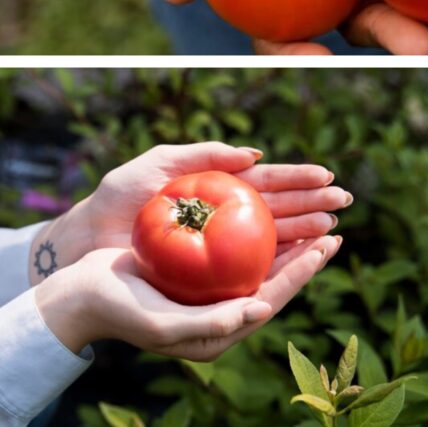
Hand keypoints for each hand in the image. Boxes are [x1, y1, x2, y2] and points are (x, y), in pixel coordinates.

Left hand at [29, 142, 350, 282]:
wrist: (84, 244)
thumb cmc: (114, 202)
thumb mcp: (152, 167)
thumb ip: (199, 154)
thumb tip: (254, 153)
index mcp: (216, 185)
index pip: (267, 179)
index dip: (298, 178)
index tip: (326, 176)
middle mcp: (224, 215)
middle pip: (279, 207)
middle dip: (314, 205)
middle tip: (343, 204)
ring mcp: (220, 245)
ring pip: (272, 236)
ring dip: (305, 233)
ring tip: (331, 231)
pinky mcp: (211, 273)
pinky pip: (250, 266)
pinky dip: (278, 262)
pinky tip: (300, 259)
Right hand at [35, 237, 339, 358]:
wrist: (77, 297)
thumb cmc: (118, 309)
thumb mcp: (163, 323)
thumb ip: (213, 323)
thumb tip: (263, 308)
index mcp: (220, 334)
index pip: (273, 298)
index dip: (304, 272)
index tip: (327, 244)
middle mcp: (221, 317)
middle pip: (275, 281)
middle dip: (306, 256)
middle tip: (334, 228)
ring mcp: (210, 297)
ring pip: (260, 266)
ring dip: (288, 243)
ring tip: (315, 220)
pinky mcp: (198, 278)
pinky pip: (235, 254)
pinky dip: (255, 234)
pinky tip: (268, 212)